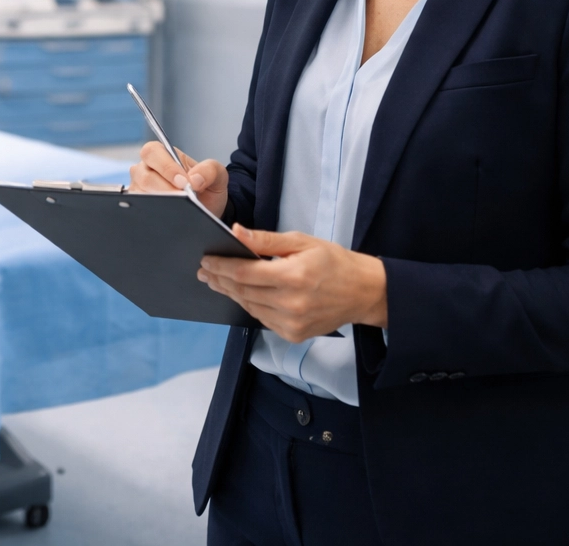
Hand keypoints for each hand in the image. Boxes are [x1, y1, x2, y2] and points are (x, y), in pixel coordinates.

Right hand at [129, 142, 228, 218]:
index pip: (153, 152)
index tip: (183, 182)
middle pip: (144, 176)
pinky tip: (169, 217)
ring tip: (178, 209)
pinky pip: (139, 210)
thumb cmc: (206, 187)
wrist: (206, 210)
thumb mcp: (217, 175)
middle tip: (183, 198)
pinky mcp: (138, 207)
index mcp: (162, 154)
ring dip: (159, 202)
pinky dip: (154, 214)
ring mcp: (139, 188)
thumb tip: (195, 179)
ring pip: (140, 194)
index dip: (166, 166)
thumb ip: (210, 170)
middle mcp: (146, 169)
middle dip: (164, 188)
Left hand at [199, 226, 387, 339]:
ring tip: (218, 281)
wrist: (363, 292)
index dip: (221, 267)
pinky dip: (250, 306)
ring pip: (249, 307)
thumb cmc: (334, 262)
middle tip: (205, 271)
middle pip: (243, 292)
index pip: (244, 273)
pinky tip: (242, 294)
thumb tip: (236, 233)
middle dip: (220, 280)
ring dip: (232, 293)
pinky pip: (262, 319)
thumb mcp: (302, 242)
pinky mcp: (294, 335)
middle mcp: (291, 303)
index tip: (206, 260)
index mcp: (294, 276)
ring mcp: (292, 323)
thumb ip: (266, 241)